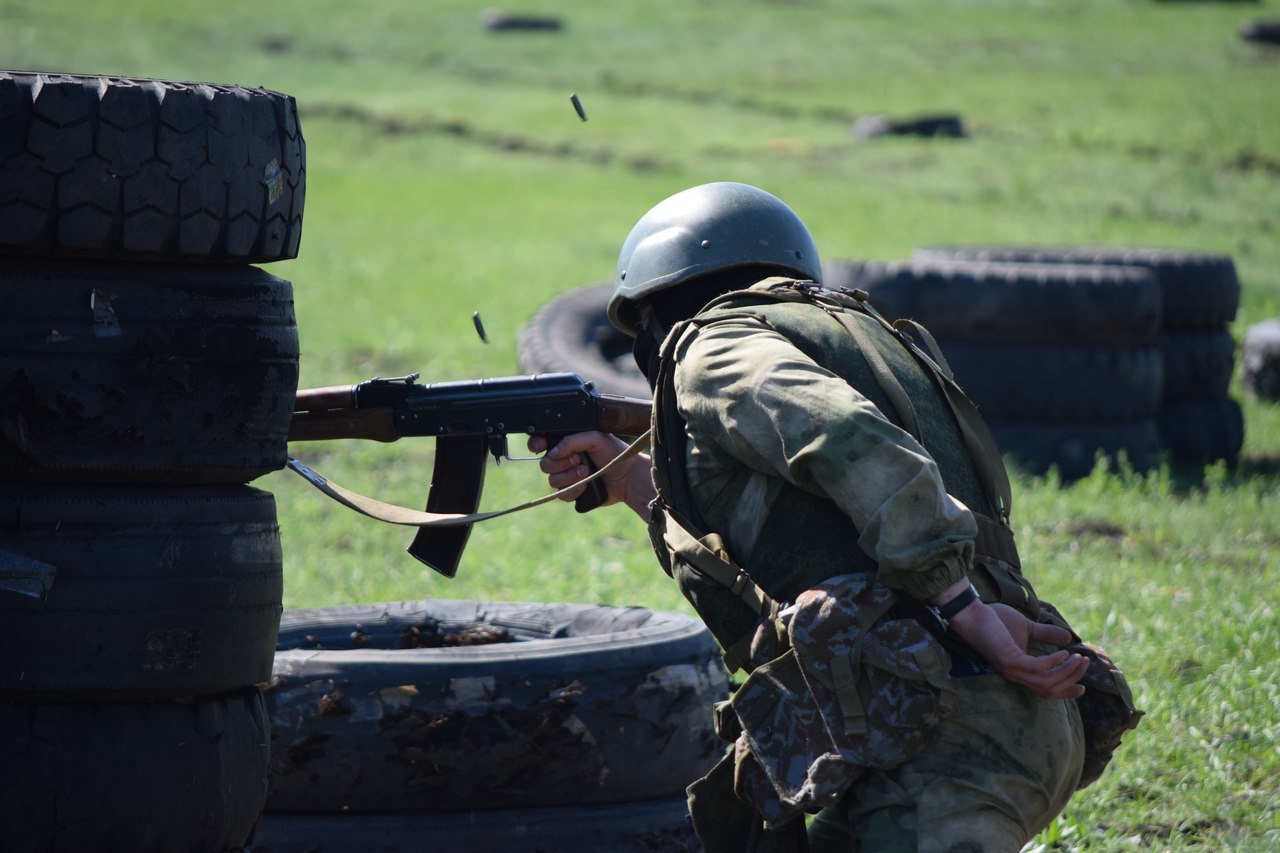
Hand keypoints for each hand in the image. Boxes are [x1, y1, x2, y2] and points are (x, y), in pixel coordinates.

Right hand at [527, 430, 654, 517]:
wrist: (629, 476)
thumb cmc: (614, 452)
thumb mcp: (595, 437)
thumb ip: (572, 440)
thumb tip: (552, 453)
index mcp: (567, 442)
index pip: (541, 442)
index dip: (536, 444)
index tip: (542, 446)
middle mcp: (564, 459)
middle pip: (544, 464)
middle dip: (561, 463)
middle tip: (579, 459)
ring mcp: (567, 477)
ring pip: (551, 480)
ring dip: (569, 476)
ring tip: (586, 472)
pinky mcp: (573, 493)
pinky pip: (560, 495)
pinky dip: (572, 490)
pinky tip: (585, 485)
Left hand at [947, 598, 1088, 700]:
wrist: (972, 612)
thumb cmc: (994, 620)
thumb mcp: (1026, 628)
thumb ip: (1045, 634)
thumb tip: (1068, 638)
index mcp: (1019, 671)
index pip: (1045, 690)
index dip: (1065, 692)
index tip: (1083, 688)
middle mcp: (1015, 675)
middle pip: (1049, 689)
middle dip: (1071, 679)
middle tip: (1085, 665)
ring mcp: (1012, 669)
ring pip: (1046, 682)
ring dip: (1066, 671)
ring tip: (1078, 658)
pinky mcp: (1009, 659)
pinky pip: (1037, 668)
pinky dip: (1053, 663)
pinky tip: (1063, 653)